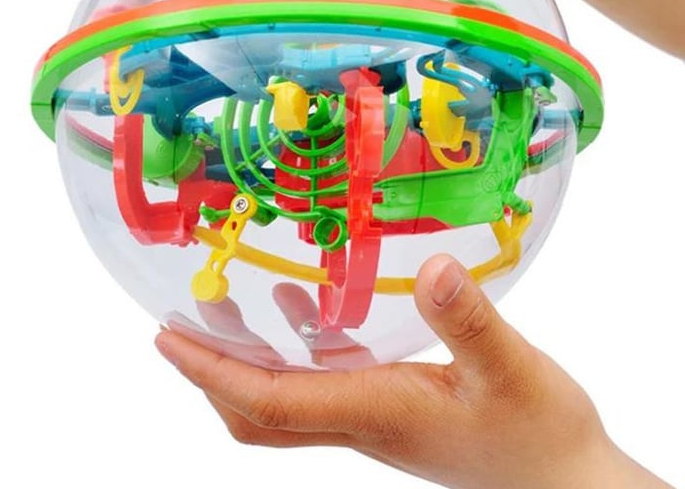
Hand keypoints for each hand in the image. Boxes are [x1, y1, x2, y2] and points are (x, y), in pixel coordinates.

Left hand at [156, 255, 669, 488]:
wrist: (567, 483)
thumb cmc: (541, 434)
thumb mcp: (513, 370)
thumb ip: (470, 321)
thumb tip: (433, 267)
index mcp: (374, 412)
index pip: (269, 400)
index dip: (211, 372)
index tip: (165, 340)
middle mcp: (360, 420)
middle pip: (260, 413)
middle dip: (211, 376)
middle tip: (178, 327)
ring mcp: (373, 418)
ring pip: (286, 400)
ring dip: (247, 361)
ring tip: (223, 310)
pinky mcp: (391, 408)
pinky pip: (322, 383)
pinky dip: (296, 349)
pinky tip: (300, 310)